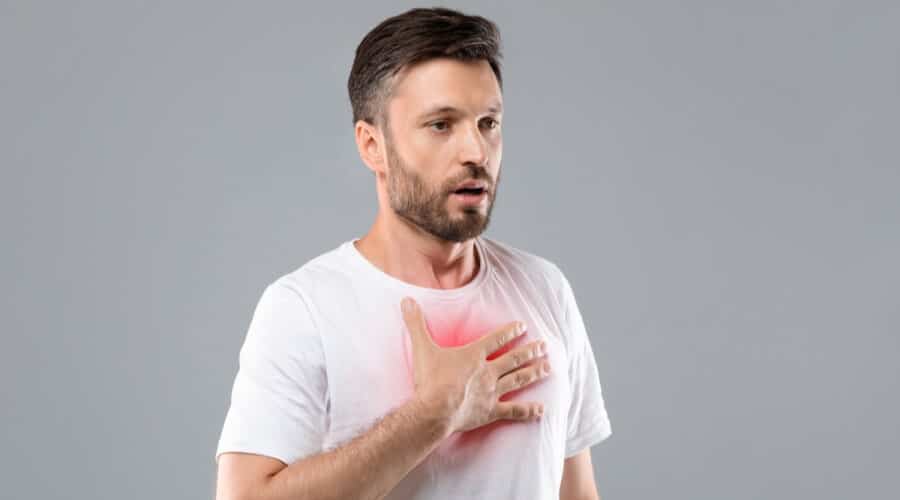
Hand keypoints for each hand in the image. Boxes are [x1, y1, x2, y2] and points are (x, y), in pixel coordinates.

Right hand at [400, 296, 550, 433]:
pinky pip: (514, 411)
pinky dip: (529, 410)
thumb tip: (407, 300)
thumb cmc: (429, 379)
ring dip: (534, 372)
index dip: (510, 331)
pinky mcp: (490, 412)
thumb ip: (415, 323)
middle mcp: (487, 371)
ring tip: (548, 367)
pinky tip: (542, 409)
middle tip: (545, 346)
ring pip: (518, 380)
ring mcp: (491, 392)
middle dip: (530, 351)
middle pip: (513, 359)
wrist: (434, 410)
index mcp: (473, 355)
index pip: (496, 339)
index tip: (523, 326)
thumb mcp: (421, 347)